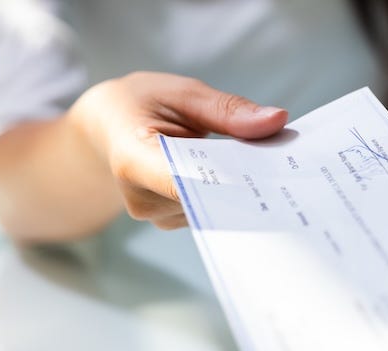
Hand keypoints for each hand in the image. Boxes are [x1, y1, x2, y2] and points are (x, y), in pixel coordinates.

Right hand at [68, 72, 287, 228]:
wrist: (107, 128)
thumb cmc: (140, 104)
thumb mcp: (182, 92)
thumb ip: (228, 109)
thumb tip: (276, 121)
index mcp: (133, 159)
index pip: (183, 182)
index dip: (226, 181)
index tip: (265, 173)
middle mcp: (141, 198)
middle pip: (205, 199)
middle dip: (241, 180)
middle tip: (280, 162)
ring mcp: (155, 214)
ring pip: (212, 208)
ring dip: (234, 185)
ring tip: (250, 159)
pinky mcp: (169, 220)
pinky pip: (209, 211)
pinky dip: (224, 192)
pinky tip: (231, 173)